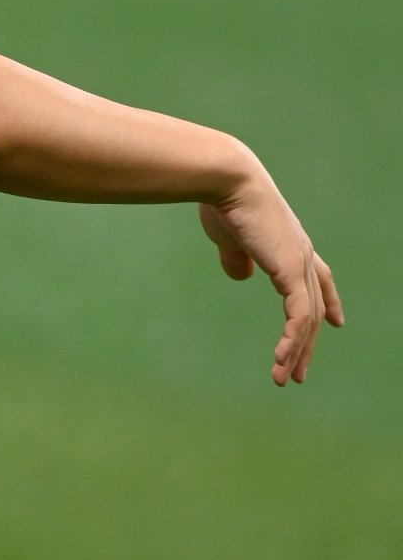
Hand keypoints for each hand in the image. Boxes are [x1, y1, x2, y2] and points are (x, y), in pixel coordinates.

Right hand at [197, 164, 343, 385]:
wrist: (228, 181)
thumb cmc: (224, 203)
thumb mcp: (230, 238)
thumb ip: (237, 258)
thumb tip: (242, 276)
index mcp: (291, 244)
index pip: (318, 278)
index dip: (328, 300)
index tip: (336, 323)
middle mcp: (303, 254)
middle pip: (314, 307)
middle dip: (306, 342)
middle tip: (299, 372)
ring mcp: (300, 262)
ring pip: (306, 319)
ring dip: (295, 352)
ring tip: (284, 378)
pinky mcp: (290, 271)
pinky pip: (298, 316)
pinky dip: (291, 341)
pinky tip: (281, 359)